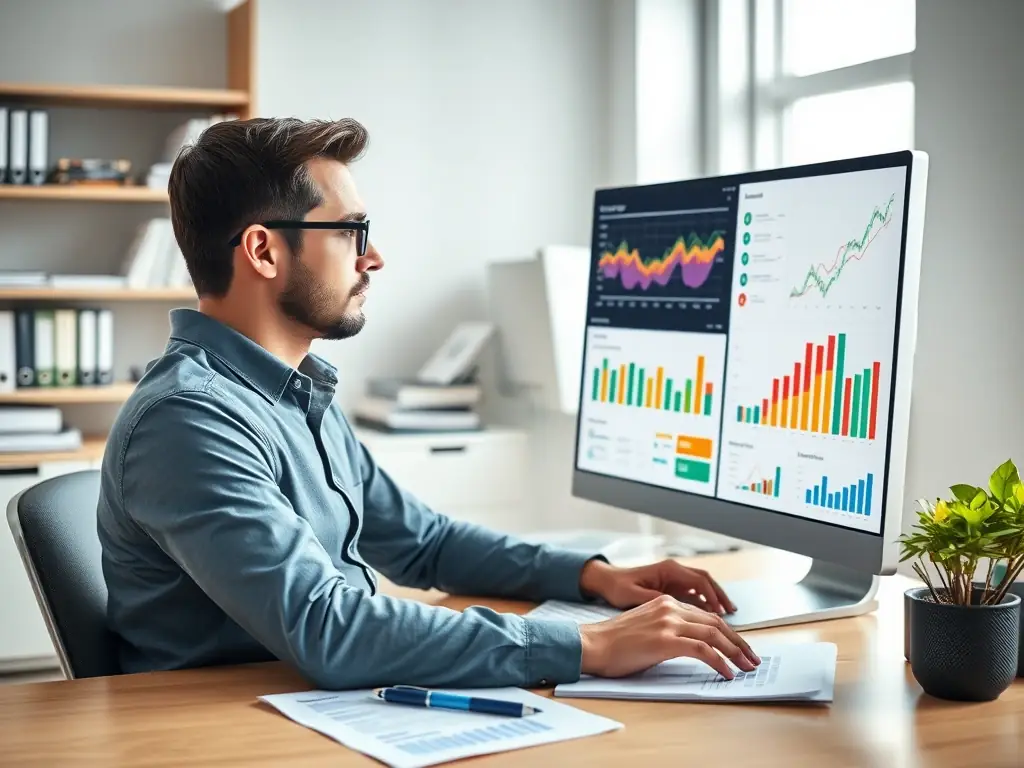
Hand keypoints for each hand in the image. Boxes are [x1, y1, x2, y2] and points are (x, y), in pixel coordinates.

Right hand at [578, 594, 760, 678]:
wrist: (592, 644)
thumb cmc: (614, 643)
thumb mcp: (646, 628)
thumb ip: (669, 629)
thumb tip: (693, 646)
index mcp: (666, 603)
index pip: (706, 615)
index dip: (727, 632)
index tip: (739, 648)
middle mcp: (670, 607)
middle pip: (715, 622)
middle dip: (738, 642)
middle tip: (752, 658)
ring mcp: (668, 622)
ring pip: (713, 633)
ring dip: (735, 651)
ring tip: (746, 666)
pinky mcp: (665, 640)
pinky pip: (702, 649)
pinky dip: (719, 661)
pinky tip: (726, 672)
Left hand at [579, 558, 737, 614]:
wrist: (605, 582)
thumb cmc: (617, 587)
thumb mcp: (634, 595)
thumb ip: (658, 601)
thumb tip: (678, 612)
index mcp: (669, 570)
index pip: (701, 582)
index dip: (714, 598)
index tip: (723, 615)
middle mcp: (675, 572)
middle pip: (707, 584)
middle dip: (722, 600)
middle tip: (734, 616)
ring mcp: (674, 580)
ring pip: (703, 590)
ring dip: (716, 603)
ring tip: (729, 621)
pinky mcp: (671, 590)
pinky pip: (694, 596)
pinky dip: (705, 607)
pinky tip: (711, 622)